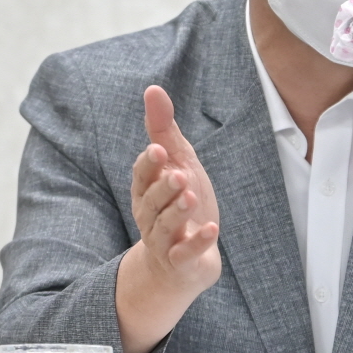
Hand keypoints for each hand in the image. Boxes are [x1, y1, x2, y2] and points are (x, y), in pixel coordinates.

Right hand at [114, 86, 220, 352]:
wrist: (185, 263)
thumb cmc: (181, 205)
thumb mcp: (178, 164)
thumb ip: (164, 131)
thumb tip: (153, 89)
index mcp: (147, 191)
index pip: (142, 176)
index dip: (149, 165)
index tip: (160, 151)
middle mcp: (150, 216)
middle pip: (150, 202)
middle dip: (163, 188)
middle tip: (179, 174)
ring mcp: (165, 242)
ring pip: (163, 227)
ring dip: (176, 212)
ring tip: (190, 196)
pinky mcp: (181, 262)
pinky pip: (185, 254)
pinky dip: (197, 243)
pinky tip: (211, 229)